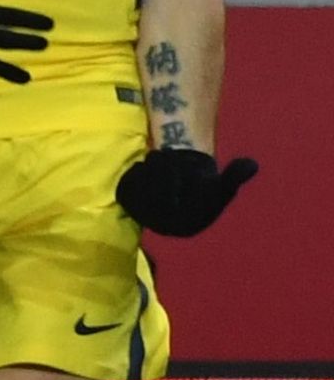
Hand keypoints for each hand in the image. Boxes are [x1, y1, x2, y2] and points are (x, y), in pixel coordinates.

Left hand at [117, 148, 257, 236]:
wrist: (176, 192)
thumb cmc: (201, 187)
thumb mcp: (222, 184)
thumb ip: (235, 176)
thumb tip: (252, 164)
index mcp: (189, 224)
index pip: (181, 199)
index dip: (180, 174)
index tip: (181, 157)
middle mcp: (165, 227)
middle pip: (159, 193)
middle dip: (163, 167)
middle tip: (165, 152)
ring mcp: (144, 218)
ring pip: (142, 187)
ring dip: (149, 167)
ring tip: (156, 158)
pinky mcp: (128, 207)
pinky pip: (126, 185)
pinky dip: (134, 172)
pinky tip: (143, 169)